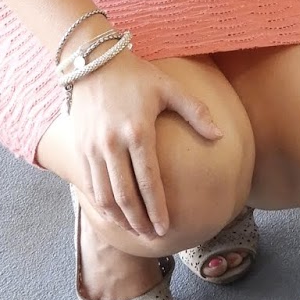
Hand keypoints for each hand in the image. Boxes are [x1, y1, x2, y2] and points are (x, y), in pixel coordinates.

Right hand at [69, 51, 222, 237]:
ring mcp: (92, 147)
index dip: (156, 208)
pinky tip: (112, 212)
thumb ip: (196, 112)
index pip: (148, 181)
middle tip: (151, 236)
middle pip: (125, 195)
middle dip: (138, 220)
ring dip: (118, 217)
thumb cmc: (136, 75)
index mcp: (138, 132)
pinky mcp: (79, 146)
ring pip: (104, 194)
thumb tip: (220, 136)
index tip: (165, 227)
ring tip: (133, 230)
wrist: (91, 62)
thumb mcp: (169, 89)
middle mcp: (112, 144)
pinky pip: (89, 183)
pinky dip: (100, 203)